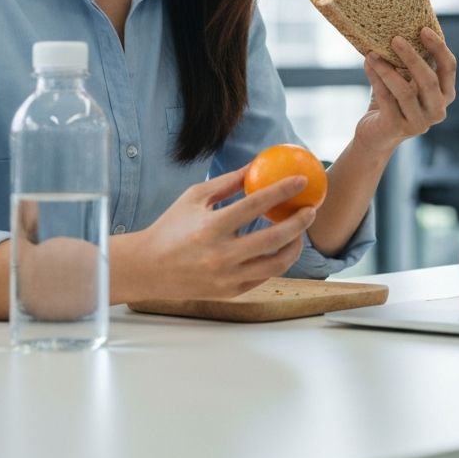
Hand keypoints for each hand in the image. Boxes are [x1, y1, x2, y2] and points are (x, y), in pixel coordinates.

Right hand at [113, 166, 315, 303]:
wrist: (148, 269)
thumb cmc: (171, 227)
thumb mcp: (195, 197)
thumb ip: (227, 182)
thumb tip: (256, 165)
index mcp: (211, 227)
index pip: (256, 205)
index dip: (282, 190)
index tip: (301, 180)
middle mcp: (221, 255)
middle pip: (274, 238)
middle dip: (300, 222)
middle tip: (311, 209)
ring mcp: (227, 277)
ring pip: (276, 264)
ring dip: (295, 245)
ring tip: (300, 231)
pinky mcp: (230, 292)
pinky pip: (264, 276)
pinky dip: (277, 261)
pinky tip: (282, 247)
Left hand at [356, 26, 456, 155]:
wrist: (376, 134)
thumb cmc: (393, 100)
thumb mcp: (406, 80)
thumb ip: (407, 62)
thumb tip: (394, 28)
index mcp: (445, 94)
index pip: (449, 68)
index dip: (438, 48)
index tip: (423, 29)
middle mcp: (437, 110)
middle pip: (429, 80)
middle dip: (412, 57)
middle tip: (395, 38)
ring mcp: (419, 122)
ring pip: (405, 91)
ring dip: (387, 69)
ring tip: (372, 53)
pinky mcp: (398, 128)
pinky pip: (386, 99)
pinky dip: (376, 79)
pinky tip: (368, 64)